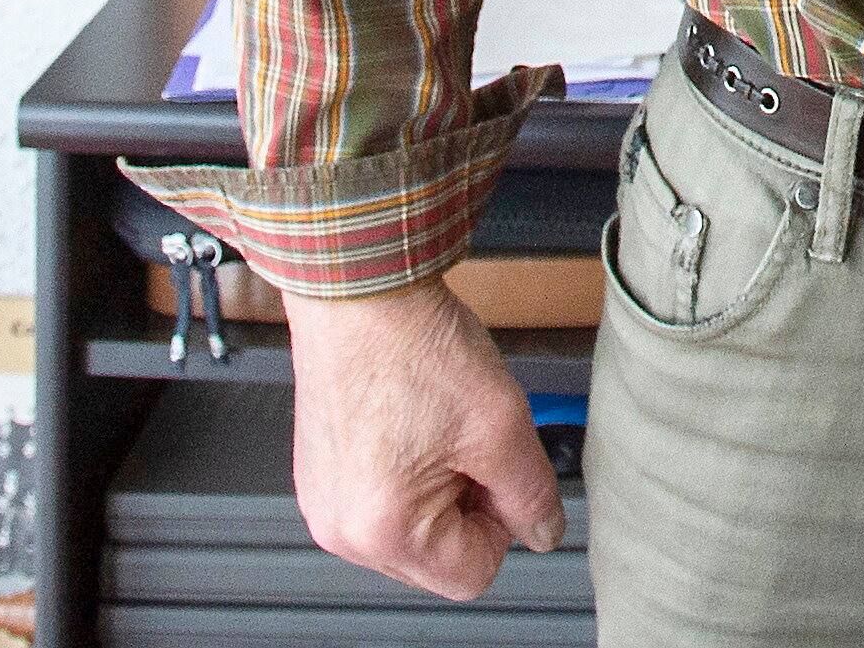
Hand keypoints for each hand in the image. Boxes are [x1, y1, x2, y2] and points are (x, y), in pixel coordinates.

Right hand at [285, 280, 561, 599]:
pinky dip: (407, 471)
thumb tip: (543, 533)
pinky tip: (412, 420)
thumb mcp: (502, 425)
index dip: (502, 522)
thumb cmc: (413, 346)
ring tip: (436, 424)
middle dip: (467, 505)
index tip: (497, 470)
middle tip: (467, 439)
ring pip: (413, 528)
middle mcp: (341, 530)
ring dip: (439, 486)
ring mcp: (324, 503)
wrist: (358, 288)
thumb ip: (532, 494)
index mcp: (382, 530)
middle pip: (438, 557)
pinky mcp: (320, 477)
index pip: (473, 574)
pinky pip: (381, 500)